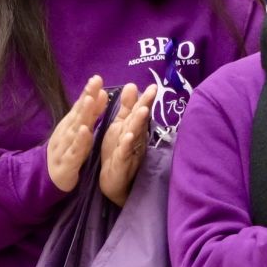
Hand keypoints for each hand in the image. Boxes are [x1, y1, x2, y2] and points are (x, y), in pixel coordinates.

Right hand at [46, 75, 107, 192]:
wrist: (46, 178)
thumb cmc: (65, 152)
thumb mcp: (76, 132)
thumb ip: (88, 114)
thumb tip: (101, 93)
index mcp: (70, 126)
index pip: (80, 106)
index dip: (88, 92)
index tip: (97, 78)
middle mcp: (66, 133)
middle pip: (78, 114)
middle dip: (87, 97)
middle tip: (95, 82)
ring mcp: (65, 147)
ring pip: (76, 129)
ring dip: (83, 115)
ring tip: (91, 101)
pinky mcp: (66, 163)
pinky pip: (74, 151)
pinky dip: (80, 141)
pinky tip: (85, 131)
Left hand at [98, 82, 155, 206]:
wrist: (113, 182)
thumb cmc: (118, 152)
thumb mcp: (120, 126)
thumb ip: (126, 108)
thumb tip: (132, 85)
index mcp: (131, 128)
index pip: (138, 111)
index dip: (145, 98)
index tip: (152, 85)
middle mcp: (134, 138)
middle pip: (139, 120)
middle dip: (145, 105)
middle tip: (153, 90)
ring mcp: (129, 151)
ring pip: (134, 135)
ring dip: (138, 123)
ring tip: (142, 110)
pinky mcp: (120, 163)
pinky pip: (123, 152)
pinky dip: (126, 144)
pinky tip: (127, 136)